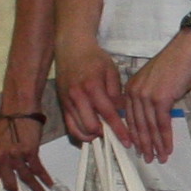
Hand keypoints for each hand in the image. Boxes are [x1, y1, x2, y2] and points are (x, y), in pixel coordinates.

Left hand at [0, 108, 53, 190]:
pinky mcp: (29, 151)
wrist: (19, 108)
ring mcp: (14, 155)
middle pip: (10, 183)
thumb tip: (9, 176)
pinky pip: (37, 170)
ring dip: (35, 188)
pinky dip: (44, 178)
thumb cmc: (9, 123)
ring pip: (25, 178)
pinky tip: (48, 183)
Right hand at [54, 36, 124, 150]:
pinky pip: (70, 127)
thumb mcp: (111, 70)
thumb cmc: (94, 58)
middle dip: (105, 134)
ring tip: (103, 133)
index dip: (119, 130)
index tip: (128, 141)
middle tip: (115, 134)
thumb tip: (121, 111)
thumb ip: (116, 93)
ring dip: (93, 136)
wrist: (71, 48)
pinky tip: (91, 132)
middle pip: (92, 127)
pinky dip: (81, 134)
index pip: (108, 115)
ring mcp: (68, 102)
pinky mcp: (62, 105)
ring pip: (79, 130)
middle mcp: (78, 97)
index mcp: (93, 87)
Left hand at [119, 30, 190, 159]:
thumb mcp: (156, 81)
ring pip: (149, 127)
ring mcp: (146, 96)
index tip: (139, 148)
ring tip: (159, 158)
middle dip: (144, 145)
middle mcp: (135, 93)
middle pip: (138, 125)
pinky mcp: (160, 99)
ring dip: (155, 145)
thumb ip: (150, 96)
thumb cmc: (176, 63)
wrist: (187, 50)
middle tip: (148, 159)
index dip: (135, 135)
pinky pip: (162, 124)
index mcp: (131, 88)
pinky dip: (165, 138)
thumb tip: (155, 115)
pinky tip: (167, 149)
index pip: (131, 118)